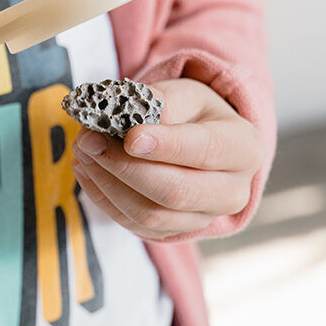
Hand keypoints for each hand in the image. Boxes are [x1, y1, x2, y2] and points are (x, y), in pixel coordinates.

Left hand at [70, 78, 263, 240]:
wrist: (203, 141)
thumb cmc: (194, 113)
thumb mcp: (186, 94)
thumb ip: (161, 102)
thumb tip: (127, 117)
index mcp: (243, 148)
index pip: (204, 151)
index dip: (165, 146)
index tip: (129, 136)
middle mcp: (232, 191)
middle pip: (175, 192)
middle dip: (124, 167)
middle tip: (89, 141)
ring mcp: (204, 218)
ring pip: (151, 214)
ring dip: (107, 183)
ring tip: (82, 151)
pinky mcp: (175, 231)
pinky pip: (135, 224)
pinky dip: (104, 198)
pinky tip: (88, 170)